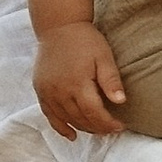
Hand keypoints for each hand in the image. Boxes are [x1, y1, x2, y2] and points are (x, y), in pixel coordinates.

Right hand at [35, 21, 126, 139]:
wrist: (58, 27)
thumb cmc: (85, 40)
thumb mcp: (104, 57)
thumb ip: (111, 80)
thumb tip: (120, 102)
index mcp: (77, 83)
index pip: (94, 113)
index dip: (108, 123)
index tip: (120, 126)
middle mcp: (60, 91)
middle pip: (80, 119)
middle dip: (98, 127)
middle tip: (111, 129)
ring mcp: (48, 92)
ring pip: (66, 119)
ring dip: (83, 128)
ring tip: (97, 129)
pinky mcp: (40, 90)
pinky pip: (49, 115)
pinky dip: (60, 127)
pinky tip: (71, 135)